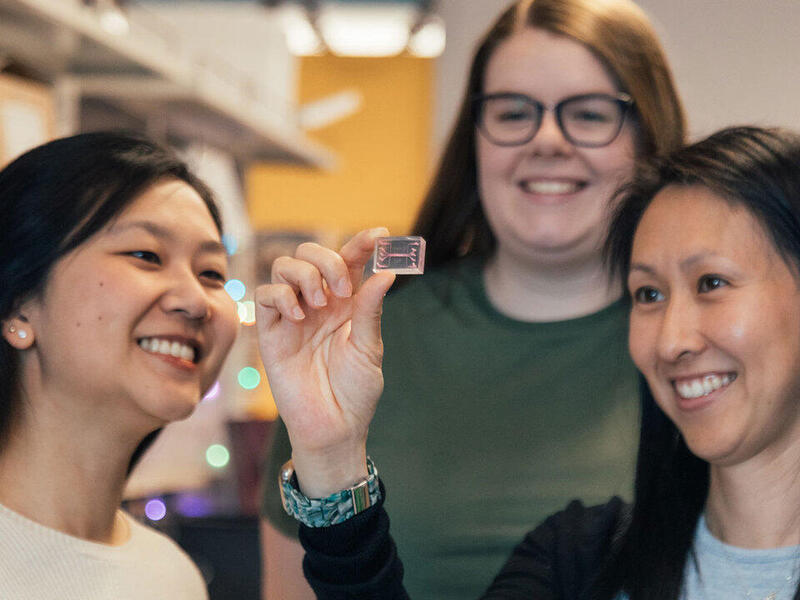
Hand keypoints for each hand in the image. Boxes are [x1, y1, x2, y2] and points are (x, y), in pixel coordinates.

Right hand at [255, 228, 394, 496]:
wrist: (333, 427)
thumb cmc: (355, 391)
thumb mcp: (369, 349)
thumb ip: (370, 309)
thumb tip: (386, 273)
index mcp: (347, 303)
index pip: (351, 260)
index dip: (363, 243)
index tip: (381, 234)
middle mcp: (319, 302)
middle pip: (312, 253)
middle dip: (328, 260)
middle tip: (340, 290)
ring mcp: (293, 314)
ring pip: (285, 265)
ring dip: (304, 274)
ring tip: (319, 305)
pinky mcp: (271, 331)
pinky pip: (265, 295)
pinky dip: (281, 295)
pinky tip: (298, 316)